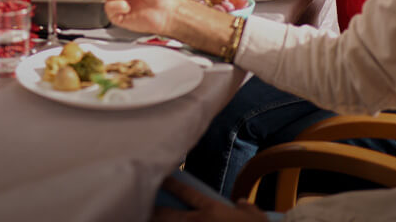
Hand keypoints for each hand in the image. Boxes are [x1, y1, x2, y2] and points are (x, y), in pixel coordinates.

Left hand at [153, 177, 268, 221]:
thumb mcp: (256, 217)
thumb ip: (246, 208)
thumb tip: (241, 203)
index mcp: (212, 210)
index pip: (187, 193)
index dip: (171, 184)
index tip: (160, 177)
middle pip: (168, 216)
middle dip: (152, 212)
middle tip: (139, 206)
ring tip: (144, 219)